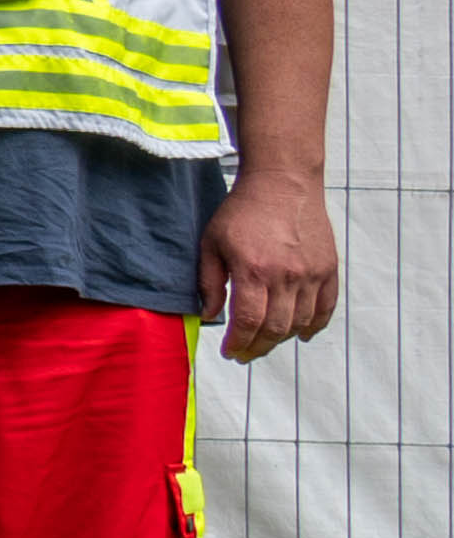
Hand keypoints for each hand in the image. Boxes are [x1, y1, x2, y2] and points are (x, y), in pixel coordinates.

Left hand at [204, 164, 339, 361]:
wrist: (283, 183)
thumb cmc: (241, 211)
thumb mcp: (211, 243)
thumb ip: (209, 282)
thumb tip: (210, 316)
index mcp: (253, 270)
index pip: (248, 322)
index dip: (239, 343)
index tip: (230, 352)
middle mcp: (286, 275)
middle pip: (276, 328)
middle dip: (258, 348)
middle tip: (244, 354)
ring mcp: (311, 273)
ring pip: (300, 322)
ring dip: (282, 339)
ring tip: (266, 342)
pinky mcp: (328, 268)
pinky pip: (326, 307)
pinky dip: (315, 325)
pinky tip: (302, 334)